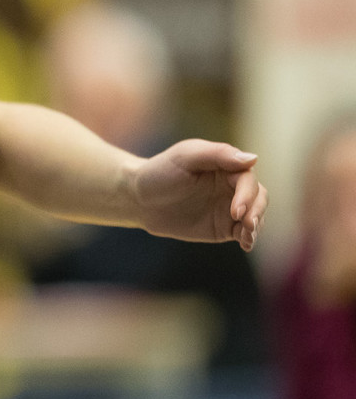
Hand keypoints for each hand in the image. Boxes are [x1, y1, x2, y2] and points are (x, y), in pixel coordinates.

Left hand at [132, 139, 266, 251]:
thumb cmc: (160, 172)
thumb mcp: (186, 156)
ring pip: (256, 215)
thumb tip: (253, 159)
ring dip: (257, 225)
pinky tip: (246, 244)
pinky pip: (243, 233)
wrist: (139, 199)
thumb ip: (218, 154)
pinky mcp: (223, 227)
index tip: (235, 211)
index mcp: (227, 166)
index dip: (247, 194)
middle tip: (245, 224)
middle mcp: (232, 186)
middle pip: (259, 197)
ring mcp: (229, 207)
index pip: (248, 179)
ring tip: (247, 237)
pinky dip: (249, 238)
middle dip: (256, 210)